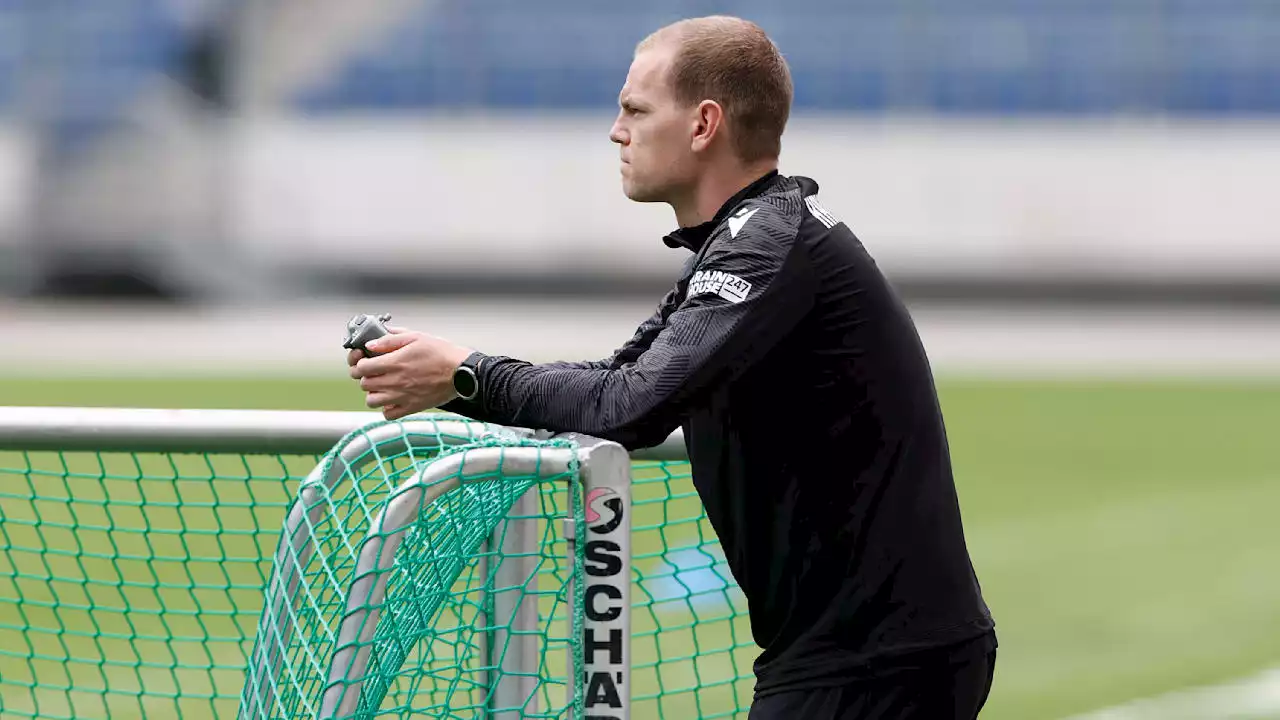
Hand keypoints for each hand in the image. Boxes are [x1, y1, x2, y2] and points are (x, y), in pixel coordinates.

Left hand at [347, 326, 473, 420]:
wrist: (462, 372)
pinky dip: (386, 408)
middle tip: (374, 372)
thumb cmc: (441, 352)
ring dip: (373, 393)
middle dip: (366, 377)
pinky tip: (393, 399)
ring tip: (382, 386)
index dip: (359, 363)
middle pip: (364, 384)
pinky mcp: (412, 407)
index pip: (361, 368)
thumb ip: (390, 340)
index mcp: (394, 362)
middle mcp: (395, 381)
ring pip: (372, 401)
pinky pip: (388, 414)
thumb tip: (370, 345)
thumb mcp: (416, 337)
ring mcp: (402, 396)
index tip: (365, 361)